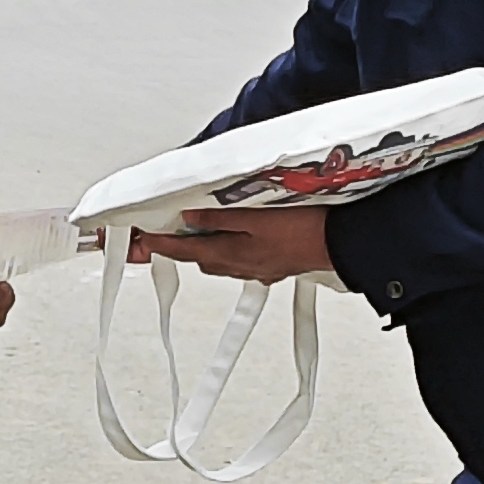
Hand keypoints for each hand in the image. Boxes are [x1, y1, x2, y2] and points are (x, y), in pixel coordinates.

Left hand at [131, 208, 338, 284]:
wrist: (342, 243)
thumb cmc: (305, 228)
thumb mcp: (255, 215)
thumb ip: (219, 216)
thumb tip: (190, 216)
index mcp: (230, 254)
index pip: (184, 250)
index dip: (159, 244)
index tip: (141, 240)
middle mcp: (240, 266)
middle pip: (199, 256)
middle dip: (179, 246)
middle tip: (162, 234)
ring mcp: (257, 268)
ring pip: (220, 259)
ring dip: (205, 247)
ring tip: (194, 231)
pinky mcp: (273, 265)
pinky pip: (242, 259)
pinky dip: (230, 248)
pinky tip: (235, 238)